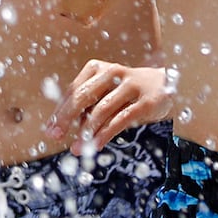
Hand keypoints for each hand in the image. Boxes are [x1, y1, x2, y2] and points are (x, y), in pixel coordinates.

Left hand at [46, 61, 174, 151]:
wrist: (166, 84)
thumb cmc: (127, 91)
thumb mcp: (105, 93)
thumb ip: (87, 107)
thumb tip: (63, 128)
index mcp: (97, 68)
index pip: (73, 91)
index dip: (60, 112)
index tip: (50, 130)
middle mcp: (112, 72)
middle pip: (83, 97)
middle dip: (66, 118)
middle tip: (55, 137)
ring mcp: (130, 85)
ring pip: (101, 110)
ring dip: (86, 132)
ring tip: (77, 149)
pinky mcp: (145, 101)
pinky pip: (120, 120)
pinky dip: (105, 134)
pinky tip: (96, 146)